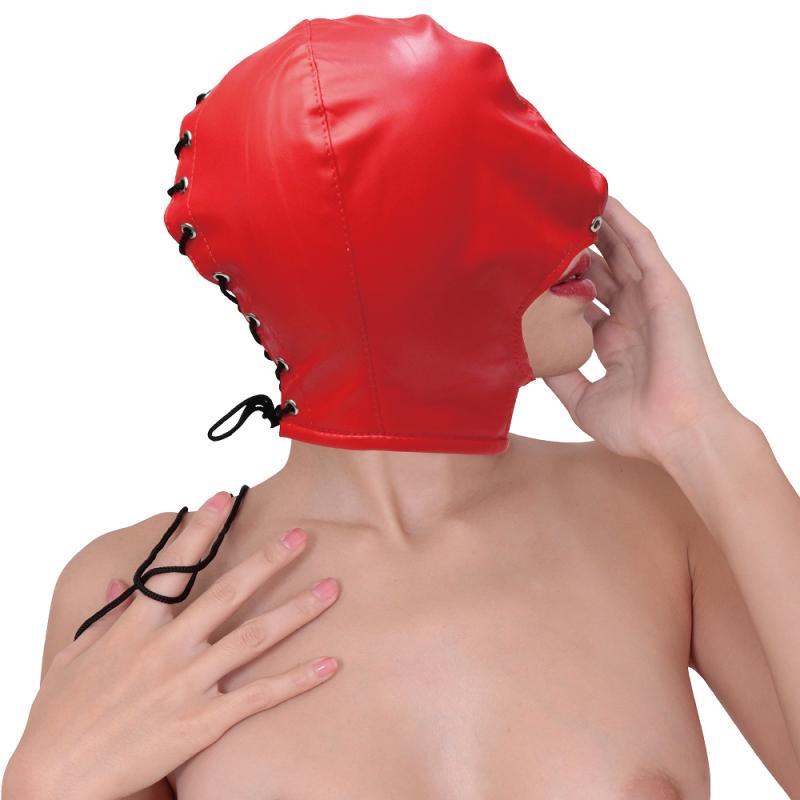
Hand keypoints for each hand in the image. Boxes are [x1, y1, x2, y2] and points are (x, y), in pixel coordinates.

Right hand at [7, 492, 339, 799]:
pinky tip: (329, 664)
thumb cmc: (60, 716)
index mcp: (137, 626)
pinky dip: (297, 679)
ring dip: (298, 610)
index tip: (224, 497)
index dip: (202, 528)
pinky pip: (260, 696)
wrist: (56, 780)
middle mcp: (169, 647)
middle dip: (270, 560)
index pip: (175, 565)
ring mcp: (189, 683)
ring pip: (256, 637)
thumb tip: (120, 583)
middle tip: (302, 535)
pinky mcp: (203, 722)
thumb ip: (104, 616)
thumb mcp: (74, 656)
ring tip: (332, 589)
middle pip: (230, 592)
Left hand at [543, 195, 742, 464]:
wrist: (678, 432)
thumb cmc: (638, 426)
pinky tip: (602, 201)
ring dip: (594, 228)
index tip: (524, 269)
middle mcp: (630, 317)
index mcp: (613, 342)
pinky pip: (641, 246)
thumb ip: (558, 375)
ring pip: (618, 252)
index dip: (554, 285)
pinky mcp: (665, 290)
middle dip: (571, 251)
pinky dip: (623, 222)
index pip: (579, 302)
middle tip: (539, 227)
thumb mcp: (581, 400)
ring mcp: (649, 301)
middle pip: (598, 272)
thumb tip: (530, 356)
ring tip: (565, 201)